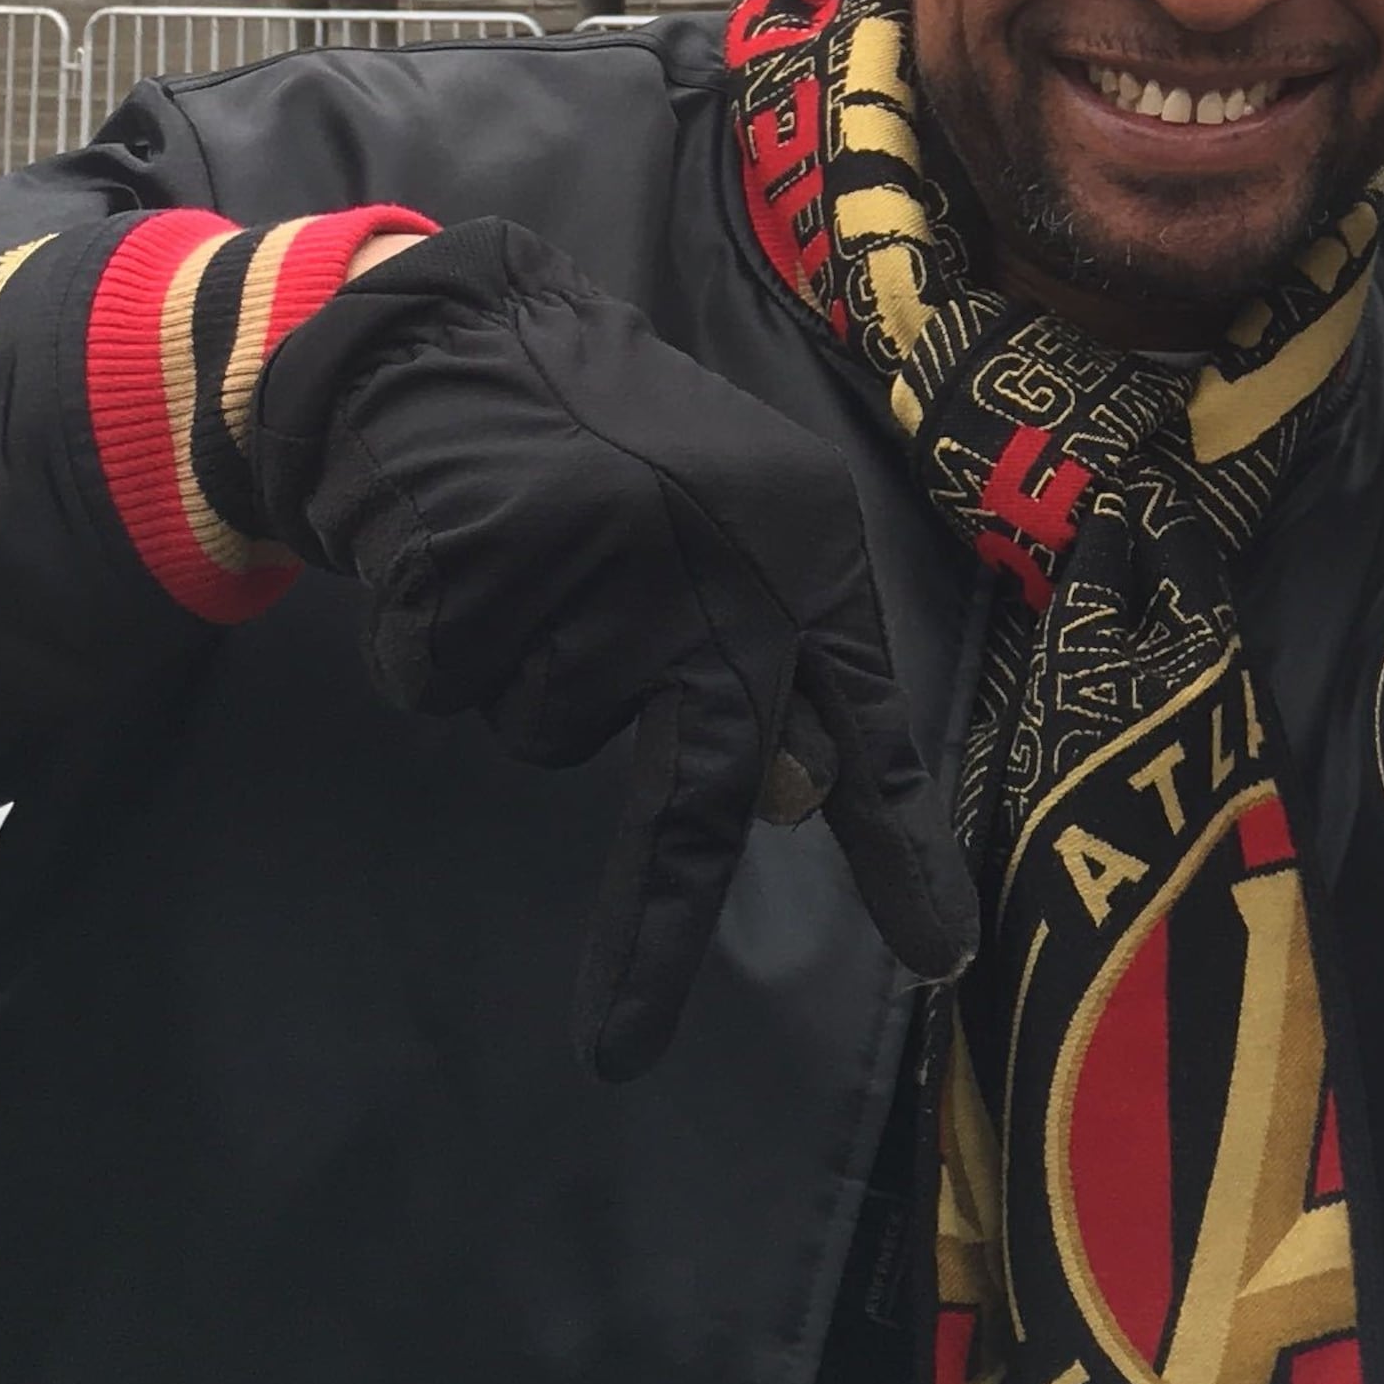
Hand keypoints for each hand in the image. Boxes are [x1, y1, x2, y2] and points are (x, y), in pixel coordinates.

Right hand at [249, 223, 979, 1080]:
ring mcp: (601, 562)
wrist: (449, 339)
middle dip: (657, 923)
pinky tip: (450, 555)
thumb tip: (791, 796)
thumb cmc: (600, 450)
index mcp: (803, 540)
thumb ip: (762, 655)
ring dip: (522, 677)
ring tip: (520, 566)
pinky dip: (438, 645)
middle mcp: (720, 557)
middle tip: (621, 1044)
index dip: (902, 847)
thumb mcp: (720, 530)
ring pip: (553, 732)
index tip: (945, 957)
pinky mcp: (484, 566)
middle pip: (707, 776)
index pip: (872, 720)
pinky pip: (451, 685)